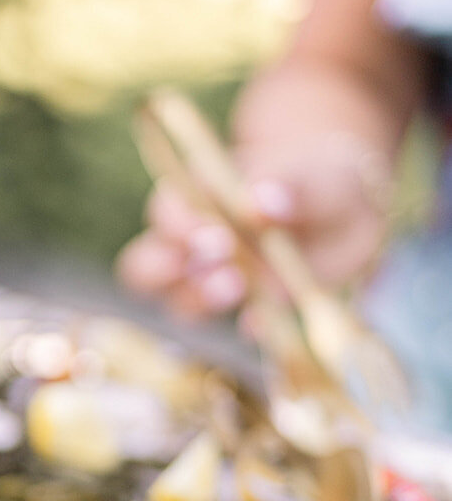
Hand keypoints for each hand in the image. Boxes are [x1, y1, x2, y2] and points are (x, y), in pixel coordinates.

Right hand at [116, 135, 391, 318]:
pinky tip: (266, 318)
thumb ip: (287, 185)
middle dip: (168, 274)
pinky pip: (240, 326)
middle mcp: (195, 245)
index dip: (178, 228)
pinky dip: (251, 325)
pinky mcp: (253, 310)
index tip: (214, 238)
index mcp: (200, 198)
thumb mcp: (313, 174)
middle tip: (216, 268)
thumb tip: (261, 203)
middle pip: (146, 268)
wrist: (355, 206)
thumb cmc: (320, 178)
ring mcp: (218, 282)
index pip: (166, 213)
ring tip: (238, 288)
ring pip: (179, 302)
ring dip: (199, 300)